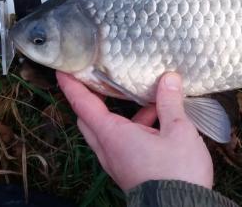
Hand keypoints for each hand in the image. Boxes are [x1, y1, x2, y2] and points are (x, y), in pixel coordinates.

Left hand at [57, 71, 213, 190]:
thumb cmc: (177, 171)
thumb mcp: (178, 130)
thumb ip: (170, 102)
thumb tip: (168, 78)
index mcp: (113, 136)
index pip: (83, 105)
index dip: (72, 85)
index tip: (63, 70)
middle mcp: (109, 149)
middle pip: (89, 118)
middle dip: (91, 97)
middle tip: (99, 78)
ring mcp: (118, 162)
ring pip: (107, 131)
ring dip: (120, 112)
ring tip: (144, 96)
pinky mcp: (129, 170)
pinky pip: (122, 142)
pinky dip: (133, 127)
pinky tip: (159, 120)